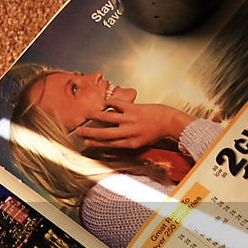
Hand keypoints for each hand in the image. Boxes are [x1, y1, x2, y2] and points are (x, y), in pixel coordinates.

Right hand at [72, 99, 194, 149]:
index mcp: (131, 143)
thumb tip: (109, 139)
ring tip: (87, 115)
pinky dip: (108, 103)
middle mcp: (129, 132)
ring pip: (108, 118)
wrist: (168, 121)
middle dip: (90, 133)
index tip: (86, 142)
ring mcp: (131, 119)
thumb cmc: (154, 132)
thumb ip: (125, 141)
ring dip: (95, 116)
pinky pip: (117, 104)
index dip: (96, 144)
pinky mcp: (133, 108)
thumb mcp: (140, 142)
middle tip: (79, 131)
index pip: (109, 144)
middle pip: (105, 134)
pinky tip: (104, 104)